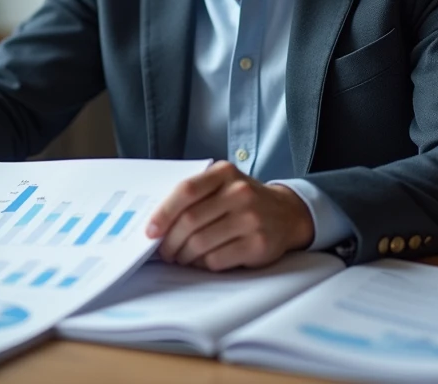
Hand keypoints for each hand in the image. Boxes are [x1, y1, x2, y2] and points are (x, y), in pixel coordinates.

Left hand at [146, 161, 313, 270]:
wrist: (286, 213)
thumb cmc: (243, 201)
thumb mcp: (223, 184)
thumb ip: (195, 195)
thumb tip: (157, 223)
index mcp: (224, 173)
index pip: (186, 190)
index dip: (163, 212)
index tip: (151, 230)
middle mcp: (239, 192)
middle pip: (190, 220)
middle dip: (170, 241)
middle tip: (164, 251)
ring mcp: (251, 218)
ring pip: (200, 243)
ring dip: (184, 255)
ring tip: (181, 257)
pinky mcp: (257, 244)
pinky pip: (217, 260)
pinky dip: (202, 264)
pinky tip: (201, 261)